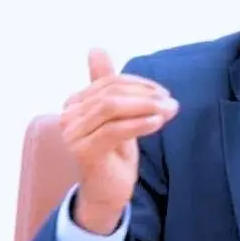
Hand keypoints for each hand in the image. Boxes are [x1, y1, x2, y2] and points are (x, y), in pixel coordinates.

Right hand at [59, 48, 177, 233]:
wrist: (107, 191)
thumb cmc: (114, 152)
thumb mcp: (117, 115)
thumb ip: (110, 86)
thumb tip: (95, 49)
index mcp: (74, 103)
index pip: (110, 82)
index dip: (139, 84)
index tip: (164, 92)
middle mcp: (68, 116)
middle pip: (111, 93)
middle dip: (145, 95)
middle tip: (171, 102)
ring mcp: (73, 134)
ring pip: (111, 108)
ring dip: (146, 107)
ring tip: (169, 111)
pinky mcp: (84, 151)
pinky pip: (114, 130)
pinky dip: (139, 123)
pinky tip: (158, 123)